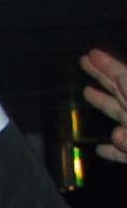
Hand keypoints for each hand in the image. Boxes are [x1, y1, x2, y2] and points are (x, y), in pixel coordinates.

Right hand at [81, 48, 126, 162]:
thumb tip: (115, 135)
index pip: (124, 80)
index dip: (108, 66)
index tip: (91, 54)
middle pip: (121, 94)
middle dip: (102, 77)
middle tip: (85, 61)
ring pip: (121, 119)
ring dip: (105, 105)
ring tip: (89, 93)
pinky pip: (124, 153)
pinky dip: (113, 150)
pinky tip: (101, 150)